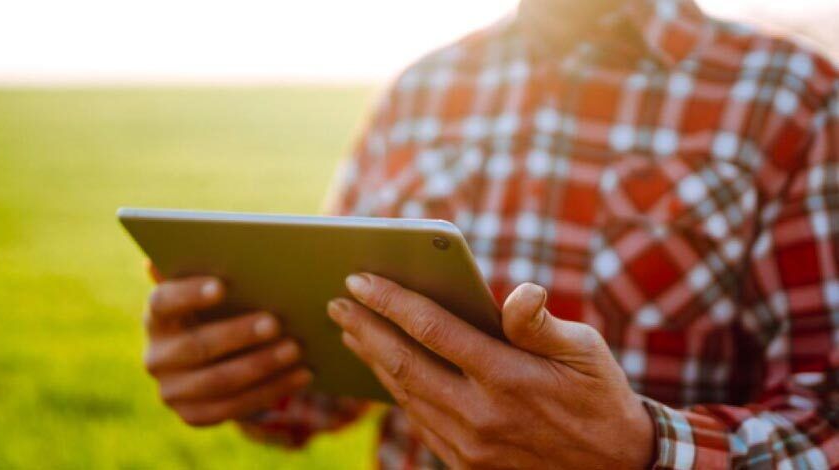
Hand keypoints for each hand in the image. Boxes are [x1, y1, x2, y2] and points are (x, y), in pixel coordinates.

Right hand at [143, 270, 311, 426]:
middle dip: (239, 334)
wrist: (213, 359)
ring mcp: (172, 391)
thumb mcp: (213, 292)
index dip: (189, 295)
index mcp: (156, 317)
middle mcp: (156, 357)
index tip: (222, 286)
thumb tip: (232, 243)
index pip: (162, 302)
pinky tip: (302, 374)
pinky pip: (234, 407)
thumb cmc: (221, 311)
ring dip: (262, 365)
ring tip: (296, 349)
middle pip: (197, 347)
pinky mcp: (193, 416)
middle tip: (275, 322)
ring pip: (219, 381)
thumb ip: (217, 271)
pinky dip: (272, 390)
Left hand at [327, 273, 653, 468]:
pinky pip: (419, 423)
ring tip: (351, 332)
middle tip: (337, 302)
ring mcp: (470, 446)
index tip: (360, 279)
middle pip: (404, 363)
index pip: (433, 330)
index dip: (391, 301)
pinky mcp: (467, 465)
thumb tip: (518, 292)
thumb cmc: (599, 395)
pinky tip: (384, 371)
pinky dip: (396, 393)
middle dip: (364, 328)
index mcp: (508, 376)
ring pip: (405, 395)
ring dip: (372, 360)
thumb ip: (539, 323)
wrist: (615, 467)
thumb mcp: (583, 350)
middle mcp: (481, 414)